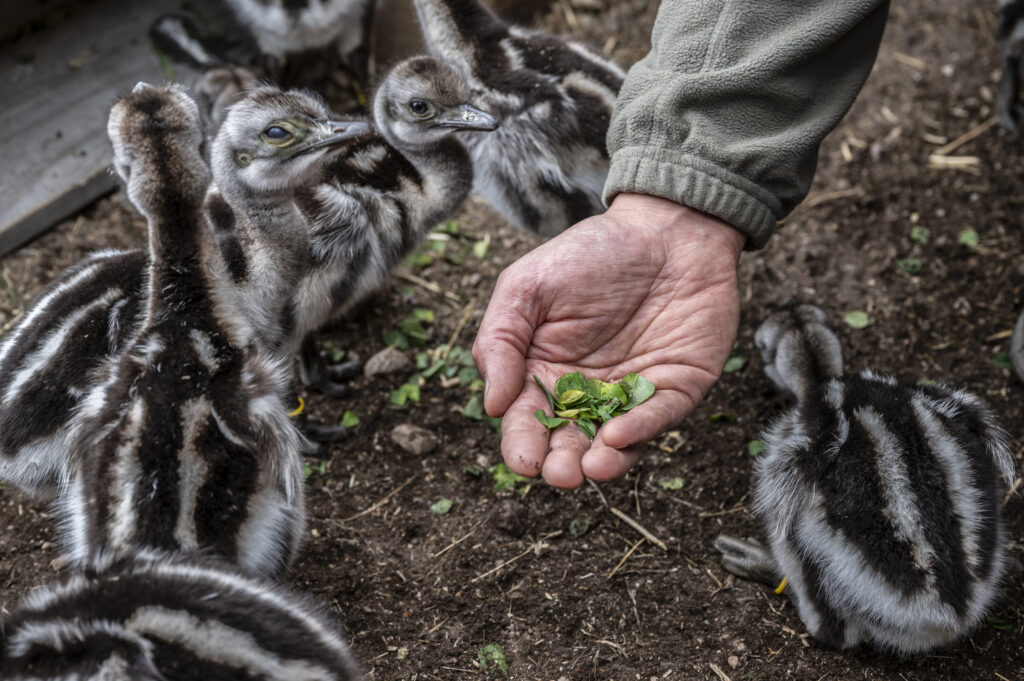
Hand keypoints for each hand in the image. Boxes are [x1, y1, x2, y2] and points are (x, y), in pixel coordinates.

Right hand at [472, 193, 745, 488]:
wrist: (666, 227)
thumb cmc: (590, 254)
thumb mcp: (526, 287)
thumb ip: (501, 341)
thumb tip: (492, 405)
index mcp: (545, 373)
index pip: (528, 422)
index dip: (523, 445)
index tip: (524, 460)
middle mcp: (588, 393)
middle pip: (570, 442)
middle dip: (562, 465)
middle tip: (559, 474)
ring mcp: (633, 394)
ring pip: (616, 442)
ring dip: (602, 461)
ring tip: (590, 467)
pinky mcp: (677, 387)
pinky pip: (659, 416)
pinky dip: (642, 430)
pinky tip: (620, 436)